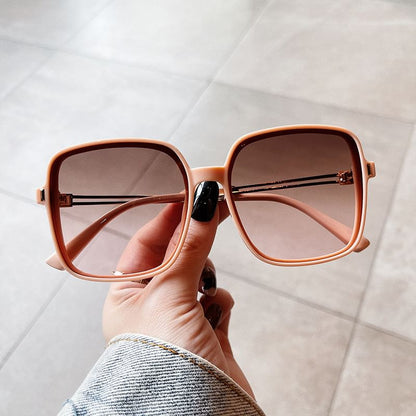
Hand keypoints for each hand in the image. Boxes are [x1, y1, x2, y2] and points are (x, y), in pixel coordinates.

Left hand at [102, 201, 253, 396]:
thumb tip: (201, 206)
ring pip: (198, 277)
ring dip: (205, 277)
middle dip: (192, 239)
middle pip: (174, 258)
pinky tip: (218, 310)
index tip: (188, 196)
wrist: (196, 413)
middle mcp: (151, 307)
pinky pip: (216, 301)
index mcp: (127, 296)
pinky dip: (219, 300)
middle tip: (212, 208)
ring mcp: (180, 319)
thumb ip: (189, 248)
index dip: (166, 219)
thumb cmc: (163, 360)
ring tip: (206, 286)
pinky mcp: (207, 332)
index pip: (144, 245)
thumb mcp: (171, 293)